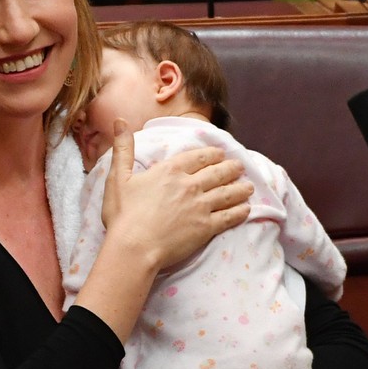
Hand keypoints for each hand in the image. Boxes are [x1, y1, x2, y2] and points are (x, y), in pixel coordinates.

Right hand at [102, 119, 252, 271]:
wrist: (134, 247)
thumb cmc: (123, 214)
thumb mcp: (118, 177)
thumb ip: (123, 148)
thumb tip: (120, 121)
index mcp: (170, 170)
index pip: (198, 157)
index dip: (212, 154)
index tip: (220, 153)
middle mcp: (190, 185)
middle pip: (217, 173)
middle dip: (231, 168)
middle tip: (240, 167)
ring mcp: (201, 206)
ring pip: (227, 193)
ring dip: (240, 188)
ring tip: (249, 186)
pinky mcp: (206, 228)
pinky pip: (229, 217)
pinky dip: (240, 211)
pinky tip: (247, 209)